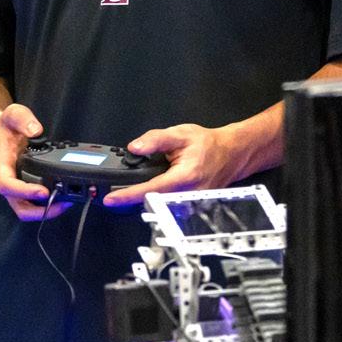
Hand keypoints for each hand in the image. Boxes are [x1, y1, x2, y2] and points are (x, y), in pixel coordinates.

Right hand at [0, 103, 68, 221]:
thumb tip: (36, 130)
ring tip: (68, 202)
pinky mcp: (27, 189)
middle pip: (19, 207)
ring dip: (47, 211)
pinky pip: (36, 204)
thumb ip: (24, 119)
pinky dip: (49, 205)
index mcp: (1, 166)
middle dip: (40, 212)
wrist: (0, 135)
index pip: (7, 185)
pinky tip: (64, 197)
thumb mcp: (13, 114)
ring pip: (29, 210)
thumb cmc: (6, 128)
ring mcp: (17, 188)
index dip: (24, 191)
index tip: (43, 191)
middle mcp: (8, 181)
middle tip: (62, 204)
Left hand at [104, 123, 250, 207]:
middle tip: (120, 188)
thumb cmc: (208, 144)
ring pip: (159, 205)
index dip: (127, 195)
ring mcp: (190, 205)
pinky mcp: (190, 208)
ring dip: (145, 197)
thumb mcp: (180, 134)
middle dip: (133, 195)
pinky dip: (157, 198)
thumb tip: (135, 147)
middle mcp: (188, 195)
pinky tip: (157, 188)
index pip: (150, 189)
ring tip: (140, 186)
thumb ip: (155, 139)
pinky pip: (167, 206)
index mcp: (184, 177)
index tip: (110, 199)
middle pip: (152, 201)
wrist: (231, 154)